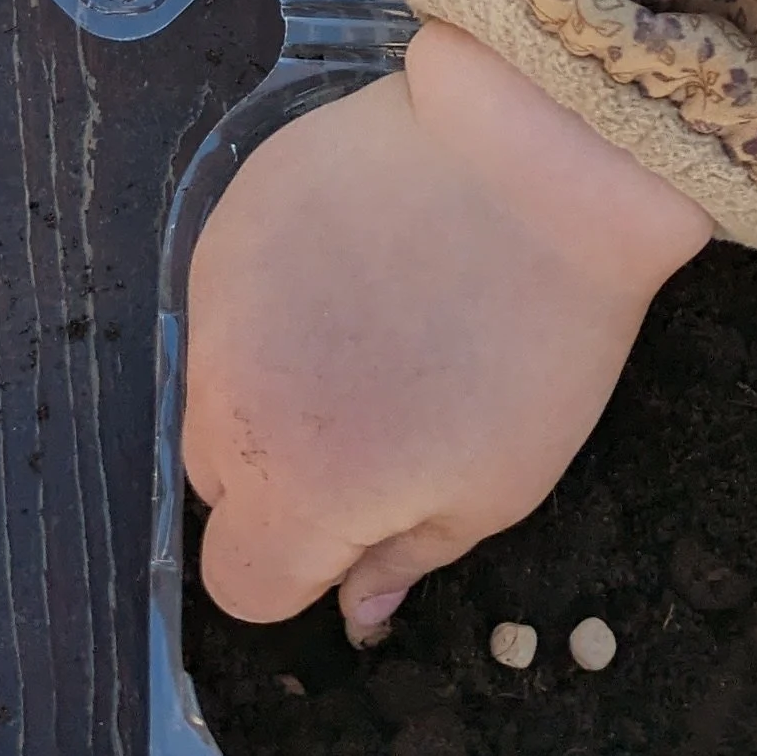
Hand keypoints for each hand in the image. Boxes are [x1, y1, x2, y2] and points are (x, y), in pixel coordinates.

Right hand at [185, 22, 710, 632]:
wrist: (535, 151)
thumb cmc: (539, 332)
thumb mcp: (502, 480)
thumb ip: (408, 553)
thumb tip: (355, 604)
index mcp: (295, 489)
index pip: (241, 582)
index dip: (301, 565)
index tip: (360, 518)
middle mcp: (228, 403)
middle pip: (220, 481)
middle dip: (281, 471)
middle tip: (380, 412)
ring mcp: (218, 299)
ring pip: (218, 382)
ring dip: (272, 378)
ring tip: (375, 319)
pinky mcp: (227, 214)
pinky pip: (229, 292)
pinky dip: (275, 294)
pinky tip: (356, 252)